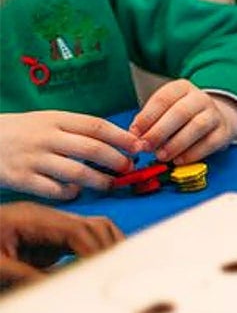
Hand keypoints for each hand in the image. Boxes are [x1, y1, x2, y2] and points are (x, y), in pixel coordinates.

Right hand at [0, 112, 142, 199]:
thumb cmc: (23, 131)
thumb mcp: (48, 120)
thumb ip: (77, 129)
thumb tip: (117, 140)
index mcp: (56, 119)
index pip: (96, 126)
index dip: (121, 137)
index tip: (138, 146)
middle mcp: (46, 137)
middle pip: (90, 149)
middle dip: (116, 160)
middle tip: (128, 167)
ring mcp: (33, 158)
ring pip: (76, 172)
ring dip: (98, 180)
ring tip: (109, 183)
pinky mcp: (21, 178)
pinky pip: (53, 190)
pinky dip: (70, 193)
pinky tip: (76, 191)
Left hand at [0, 201, 122, 289]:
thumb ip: (27, 278)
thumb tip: (65, 288)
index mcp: (31, 219)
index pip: (79, 231)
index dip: (97, 252)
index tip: (104, 275)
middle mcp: (43, 220)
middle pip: (93, 226)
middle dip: (108, 249)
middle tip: (117, 275)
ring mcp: (45, 229)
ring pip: (92, 230)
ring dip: (105, 248)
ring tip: (114, 272)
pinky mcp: (43, 242)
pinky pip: (78, 243)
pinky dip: (93, 253)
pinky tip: (95, 270)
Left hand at [129, 79, 236, 163]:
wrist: (215, 117)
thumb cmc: (181, 116)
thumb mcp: (165, 110)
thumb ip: (150, 121)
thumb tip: (135, 137)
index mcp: (182, 88)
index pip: (163, 99)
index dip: (147, 117)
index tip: (134, 133)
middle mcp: (200, 98)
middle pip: (180, 112)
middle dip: (160, 131)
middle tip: (146, 147)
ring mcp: (215, 114)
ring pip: (197, 126)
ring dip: (176, 143)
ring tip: (161, 156)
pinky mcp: (224, 131)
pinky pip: (210, 142)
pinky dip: (193, 153)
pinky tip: (178, 160)